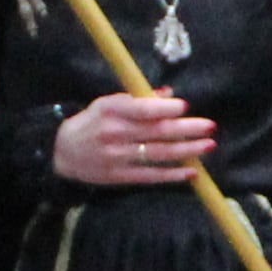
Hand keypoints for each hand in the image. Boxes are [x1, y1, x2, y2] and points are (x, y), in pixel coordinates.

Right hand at [55, 89, 215, 186]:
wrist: (62, 152)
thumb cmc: (91, 122)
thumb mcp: (107, 103)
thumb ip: (137, 99)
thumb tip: (168, 94)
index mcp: (111, 111)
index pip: (141, 109)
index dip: (164, 109)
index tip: (185, 106)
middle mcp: (114, 134)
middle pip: (155, 132)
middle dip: (186, 129)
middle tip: (209, 126)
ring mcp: (117, 157)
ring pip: (158, 154)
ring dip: (186, 151)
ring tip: (208, 145)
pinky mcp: (119, 176)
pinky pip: (151, 176)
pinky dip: (172, 175)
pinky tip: (192, 172)